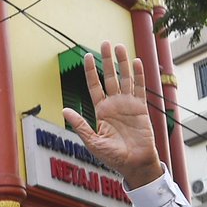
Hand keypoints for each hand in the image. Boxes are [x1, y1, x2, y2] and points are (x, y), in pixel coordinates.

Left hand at [63, 42, 162, 188]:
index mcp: (101, 111)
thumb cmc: (113, 157)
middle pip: (109, 77)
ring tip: (119, 46)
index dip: (90, 71)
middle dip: (107, 60)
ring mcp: (128, 105)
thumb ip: (81, 125)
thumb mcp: (93, 142)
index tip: (86, 56)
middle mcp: (114, 104)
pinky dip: (139, 75)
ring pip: (125, 79)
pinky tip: (136, 62)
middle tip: (105, 42)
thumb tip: (64, 110)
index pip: (94, 86)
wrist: (134, 164)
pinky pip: (140, 88)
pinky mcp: (141, 108)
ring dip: (122, 63)